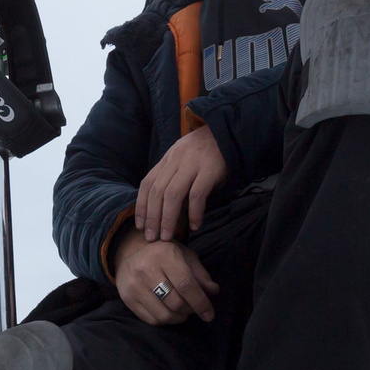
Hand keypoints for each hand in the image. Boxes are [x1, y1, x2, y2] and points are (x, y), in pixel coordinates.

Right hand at [112, 227, 217, 325]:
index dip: (200, 302)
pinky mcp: (127, 298)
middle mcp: (146, 268)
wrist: (130, 253)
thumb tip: (213, 291)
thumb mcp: (185, 256)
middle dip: (190, 310)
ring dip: (178, 318)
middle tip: (193, 308)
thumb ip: (200, 274)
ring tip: (182, 311)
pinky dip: (165, 320)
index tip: (209, 314)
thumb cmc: (164, 255)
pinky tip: (169, 312)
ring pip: (164, 314)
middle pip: (175, 302)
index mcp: (164, 254)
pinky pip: (151, 319)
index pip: (185, 285)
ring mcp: (134, 285)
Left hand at [135, 126, 227, 241]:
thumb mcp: (183, 157)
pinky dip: (194, 212)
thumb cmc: (205, 151)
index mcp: (167, 158)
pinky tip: (194, 225)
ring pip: (173, 194)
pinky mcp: (210, 169)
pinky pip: (197, 194)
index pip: (147, 183)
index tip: (141, 226)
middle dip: (152, 217)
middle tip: (151, 238)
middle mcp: (176, 160)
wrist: (228, 131)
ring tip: (167, 236)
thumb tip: (161, 206)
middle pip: (157, 191)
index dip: (141, 206)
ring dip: (168, 218)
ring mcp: (192, 164)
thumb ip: (172, 176)